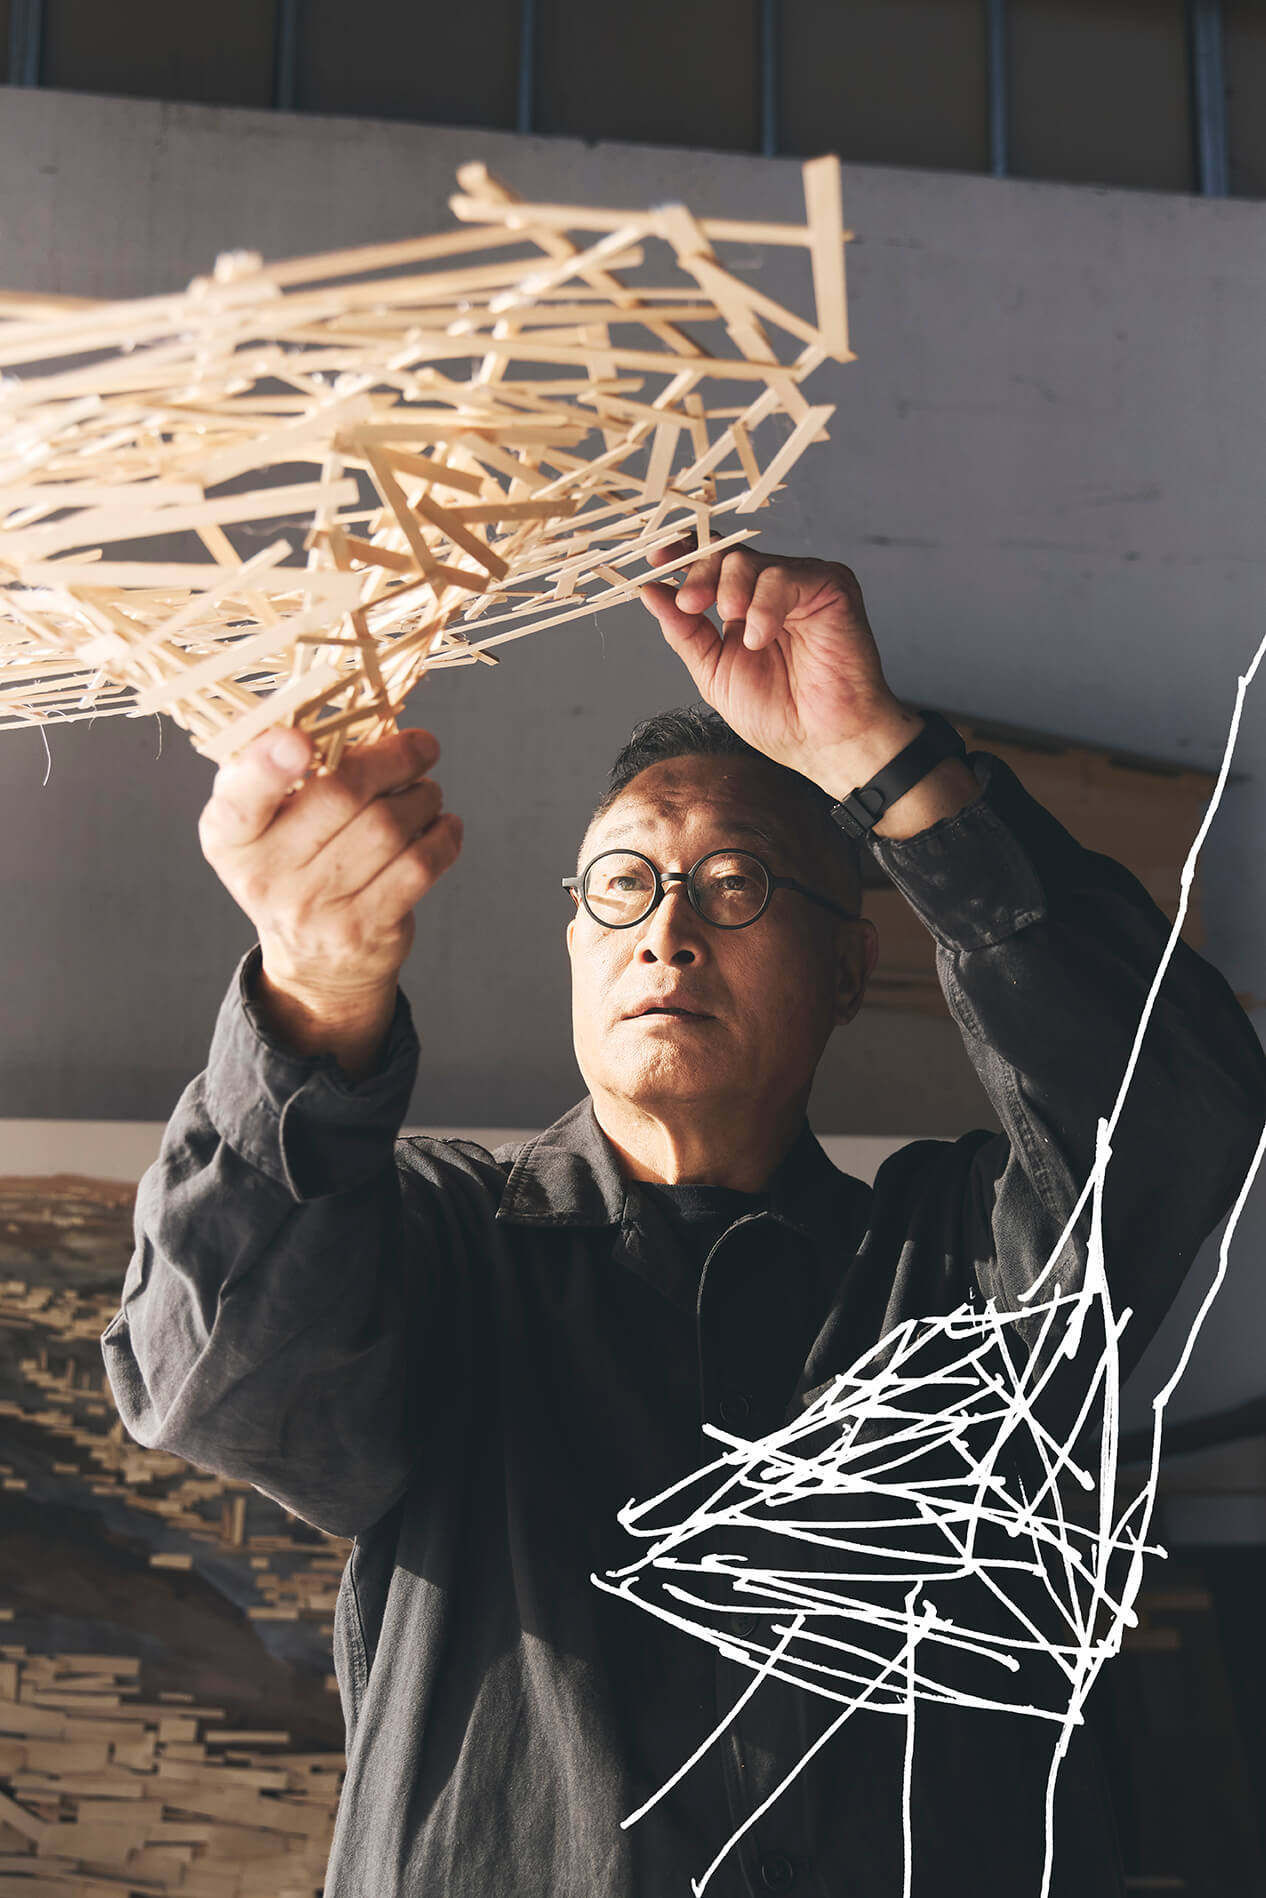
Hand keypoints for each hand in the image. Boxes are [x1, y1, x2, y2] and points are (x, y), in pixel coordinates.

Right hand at [198, 725, 462, 1022]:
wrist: (313, 961)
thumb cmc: (292, 862)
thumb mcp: (262, 820)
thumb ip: (281, 766)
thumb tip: (339, 707)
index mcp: (229, 836)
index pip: (241, 800)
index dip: (268, 766)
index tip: (300, 742)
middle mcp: (264, 876)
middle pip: (340, 796)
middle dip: (394, 758)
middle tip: (423, 746)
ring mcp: (314, 908)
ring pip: (388, 828)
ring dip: (423, 797)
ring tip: (428, 790)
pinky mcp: (363, 929)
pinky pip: (418, 867)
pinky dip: (443, 836)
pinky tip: (445, 824)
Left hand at [640, 542, 919, 794]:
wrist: (823, 743)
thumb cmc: (779, 715)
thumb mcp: (714, 672)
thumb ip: (684, 632)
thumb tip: (649, 592)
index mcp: (745, 605)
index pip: (711, 564)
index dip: (684, 556)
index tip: (657, 562)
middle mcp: (772, 589)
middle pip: (726, 556)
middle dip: (700, 576)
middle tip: (690, 605)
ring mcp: (802, 585)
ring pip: (751, 561)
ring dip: (731, 591)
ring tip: (740, 637)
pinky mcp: (831, 587)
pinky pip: (785, 576)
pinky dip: (765, 606)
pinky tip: (761, 638)